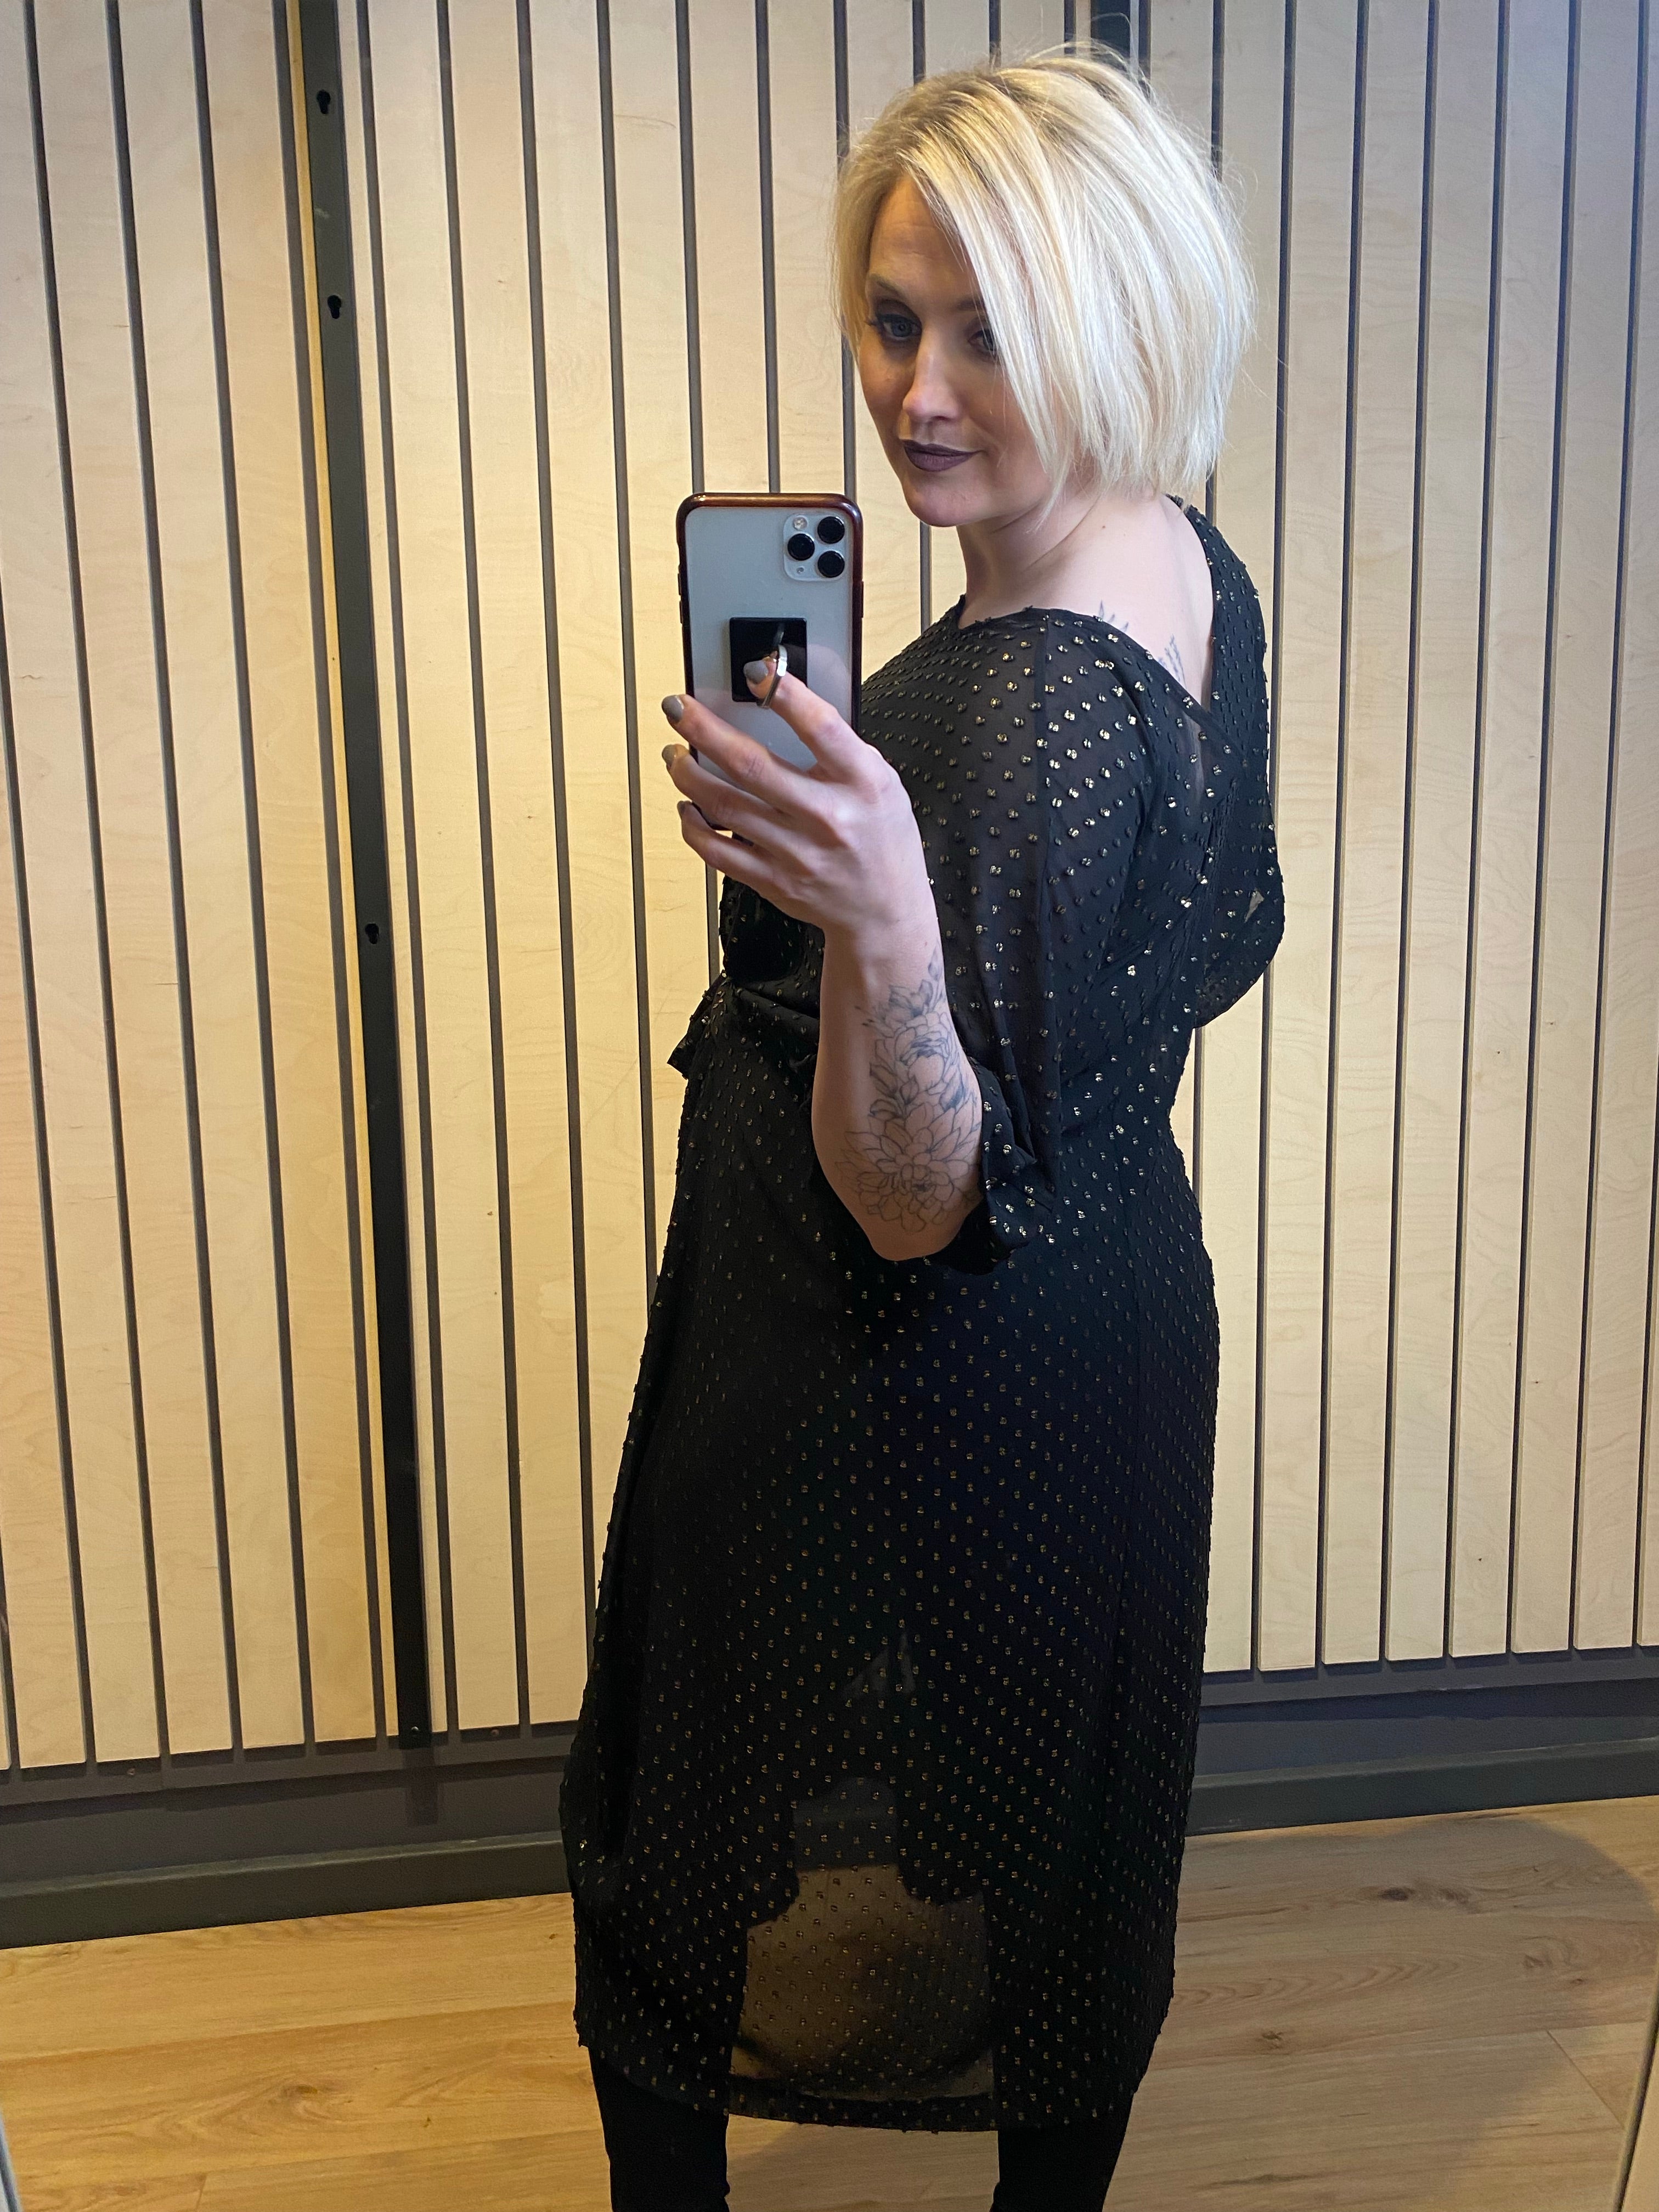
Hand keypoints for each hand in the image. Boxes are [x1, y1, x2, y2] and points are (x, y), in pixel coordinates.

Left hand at [660, 661, 933, 948]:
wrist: (885, 912)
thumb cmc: (881, 838)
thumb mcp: (880, 780)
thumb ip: (838, 746)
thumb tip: (781, 699)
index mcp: (864, 783)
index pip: (821, 728)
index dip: (785, 694)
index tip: (754, 671)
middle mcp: (829, 817)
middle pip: (751, 766)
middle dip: (703, 729)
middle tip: (677, 708)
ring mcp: (798, 853)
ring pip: (724, 806)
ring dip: (688, 774)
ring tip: (675, 754)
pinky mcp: (774, 881)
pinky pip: (718, 851)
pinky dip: (693, 825)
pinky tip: (688, 805)